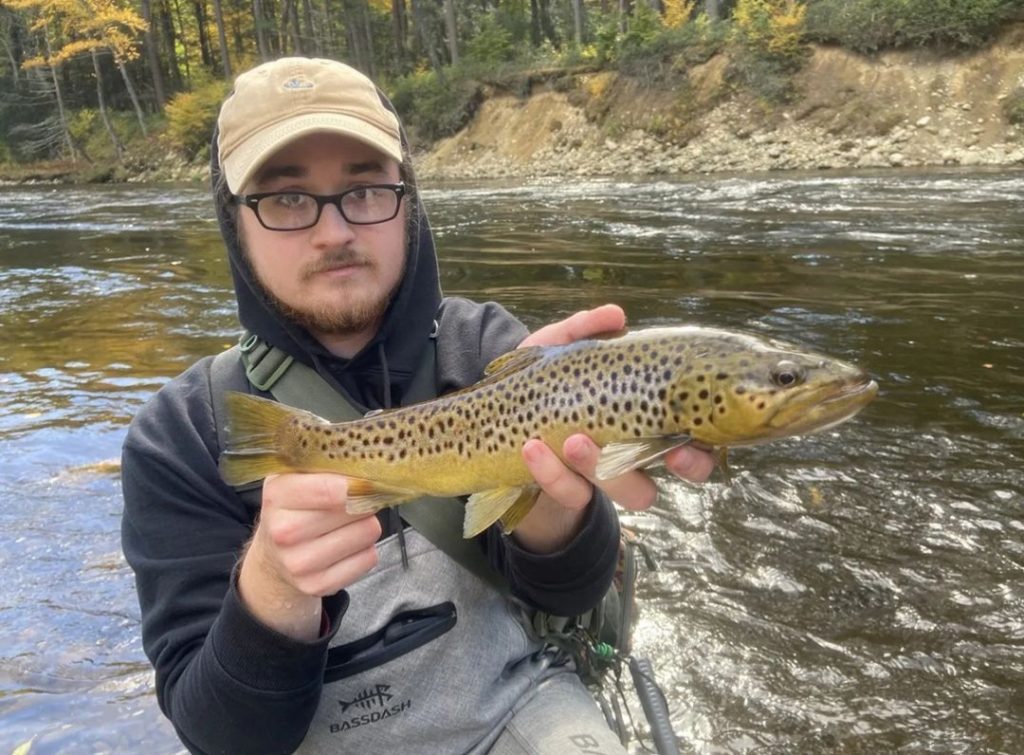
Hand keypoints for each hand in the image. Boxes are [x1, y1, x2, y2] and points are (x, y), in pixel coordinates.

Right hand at [238, 473, 380, 639]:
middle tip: (354, 500)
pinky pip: (368, 558)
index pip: (334, 488)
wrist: (273, 558)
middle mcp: (284, 532)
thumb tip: (370, 462)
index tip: (368, 479)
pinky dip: (365, 549)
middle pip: (356, 508)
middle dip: (363, 500)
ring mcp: (300, 563)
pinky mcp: (318, 585)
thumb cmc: (292, 510)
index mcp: (277, 495)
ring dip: (366, 524)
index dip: (360, 482)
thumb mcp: (295, 477)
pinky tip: (347, 545)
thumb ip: (326, 465)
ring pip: (368, 532)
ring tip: (348, 524)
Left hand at [511, 305, 716, 552]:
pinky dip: (550, 471)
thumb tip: (617, 315)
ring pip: (611, 494)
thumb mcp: (560, 349)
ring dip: (596, 469)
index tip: (682, 448)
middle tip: (628, 449)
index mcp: (639, 425)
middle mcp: (620, 461)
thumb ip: (584, 330)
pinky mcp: (559, 490)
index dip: (696, 458)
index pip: (686, 452)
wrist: (493, 412)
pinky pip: (565, 492)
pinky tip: (532, 448)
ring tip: (573, 441)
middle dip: (641, 475)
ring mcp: (590, 481)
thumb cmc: (544, 379)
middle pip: (651, 488)